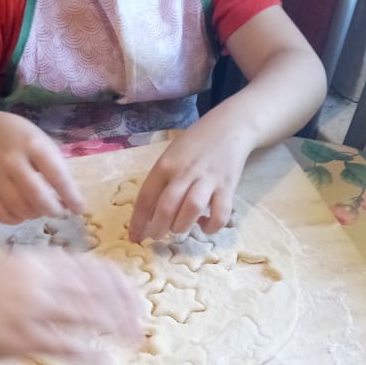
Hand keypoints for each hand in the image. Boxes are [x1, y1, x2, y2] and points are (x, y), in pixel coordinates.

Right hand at [0, 113, 84, 223]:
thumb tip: (70, 199)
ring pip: (19, 208)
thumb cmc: (18, 137)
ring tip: (41, 209)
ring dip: (35, 214)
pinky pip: (1, 214)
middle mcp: (11, 161)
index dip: (70, 196)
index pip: (55, 175)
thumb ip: (55, 166)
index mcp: (32, 144)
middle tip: (59, 211)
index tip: (80, 209)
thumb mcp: (41, 140)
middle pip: (36, 196)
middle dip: (52, 209)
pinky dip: (16, 219)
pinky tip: (23, 212)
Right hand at [0, 248, 141, 362]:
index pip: (90, 267)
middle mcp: (35, 281)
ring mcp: (28, 310)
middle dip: (125, 308)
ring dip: (115, 329)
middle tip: (142, 324)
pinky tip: (107, 362)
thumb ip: (39, 272)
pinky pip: (65, 345)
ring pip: (86, 316)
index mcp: (34, 262)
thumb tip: (74, 277)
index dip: (118, 284)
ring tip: (134, 341)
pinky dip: (90, 354)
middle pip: (95, 291)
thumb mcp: (4, 271)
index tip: (134, 298)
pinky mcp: (20, 340)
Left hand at [128, 114, 252, 241]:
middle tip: (157, 236)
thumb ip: (161, 180)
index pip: (146, 197)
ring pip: (191, 209)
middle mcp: (185, 172)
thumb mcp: (171, 155)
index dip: (138, 222)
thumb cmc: (195, 144)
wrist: (230, 126)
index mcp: (165, 164)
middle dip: (158, 229)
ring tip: (179, 229)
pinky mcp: (228, 186)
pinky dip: (211, 226)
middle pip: (167, 207)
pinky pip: (220, 214)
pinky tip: (204, 225)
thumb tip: (149, 213)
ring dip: (182, 227)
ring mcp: (207, 179)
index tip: (135, 237)